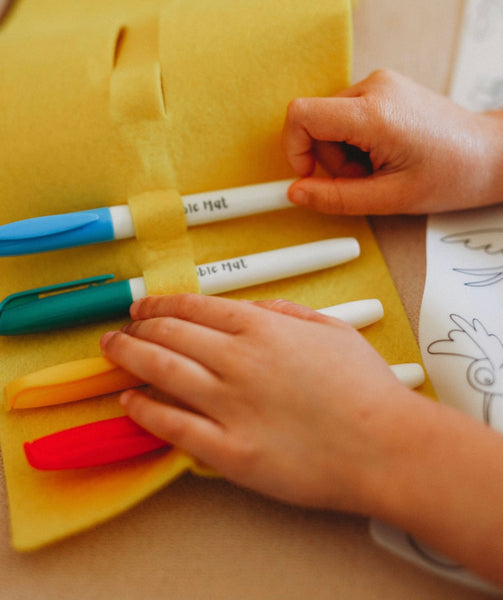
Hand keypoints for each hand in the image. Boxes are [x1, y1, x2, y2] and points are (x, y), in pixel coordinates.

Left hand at [100, 293, 416, 513]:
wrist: (387, 447)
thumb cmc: (366, 389)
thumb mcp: (332, 331)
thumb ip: (289, 312)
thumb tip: (255, 307)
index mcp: (264, 329)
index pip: (195, 307)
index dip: (162, 304)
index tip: (145, 307)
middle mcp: (239, 360)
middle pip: (170, 334)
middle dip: (138, 327)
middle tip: (122, 329)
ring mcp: (230, 405)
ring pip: (161, 371)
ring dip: (129, 357)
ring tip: (113, 352)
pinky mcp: (229, 450)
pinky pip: (172, 425)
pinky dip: (144, 410)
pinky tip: (130, 401)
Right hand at [283, 69, 502, 214]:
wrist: (489, 155)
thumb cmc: (452, 175)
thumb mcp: (389, 198)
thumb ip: (336, 197)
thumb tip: (296, 193)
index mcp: (375, 113)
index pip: (301, 115)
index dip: (294, 149)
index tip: (308, 175)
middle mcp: (375, 88)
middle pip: (315, 122)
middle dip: (328, 159)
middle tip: (362, 178)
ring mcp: (380, 85)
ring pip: (330, 121)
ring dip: (343, 152)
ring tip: (378, 168)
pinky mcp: (384, 90)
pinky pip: (347, 117)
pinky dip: (355, 142)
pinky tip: (382, 154)